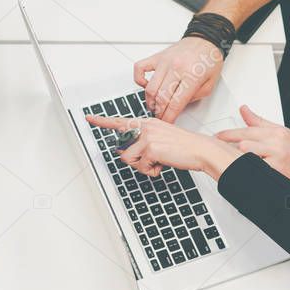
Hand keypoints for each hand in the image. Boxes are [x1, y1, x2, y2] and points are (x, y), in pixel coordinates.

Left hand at [87, 114, 241, 179]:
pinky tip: (163, 165)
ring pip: (128, 159)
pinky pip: (141, 167)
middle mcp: (145, 127)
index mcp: (147, 122)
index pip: (120, 121)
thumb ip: (143, 142)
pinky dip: (152, 171)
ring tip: (158, 162)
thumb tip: (126, 153)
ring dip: (142, 166)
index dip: (102, 121)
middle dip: (133, 160)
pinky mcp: (150, 148)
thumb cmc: (184, 147)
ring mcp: (147, 136)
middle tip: (150, 161)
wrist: (200, 149)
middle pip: (122, 148)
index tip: (89, 118)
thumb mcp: (161, 139)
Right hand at [133, 37, 222, 121]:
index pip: (175, 104)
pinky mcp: (157, 57)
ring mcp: (164, 62)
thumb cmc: (209, 59)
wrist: (206, 39)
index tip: (167, 123)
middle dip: (159, 113)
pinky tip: (146, 86)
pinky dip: (139, 79)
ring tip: (154, 106)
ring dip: (150, 101)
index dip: (169, 117)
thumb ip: (195, 98)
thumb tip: (178, 107)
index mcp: (191, 76)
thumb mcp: (210, 84)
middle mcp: (176, 68)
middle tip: (160, 117)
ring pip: (150, 88)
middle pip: (161, 98)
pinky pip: (139, 68)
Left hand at [216, 105, 289, 189]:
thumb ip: (259, 121)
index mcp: (275, 133)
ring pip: (250, 160)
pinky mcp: (279, 176)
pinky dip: (249, 174)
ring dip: (237, 162)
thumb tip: (244, 109)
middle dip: (229, 149)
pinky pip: (259, 174)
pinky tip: (241, 174)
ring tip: (226, 163)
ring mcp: (278, 162)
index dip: (228, 135)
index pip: (246, 131)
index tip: (217, 137)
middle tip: (217, 151)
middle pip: (245, 145)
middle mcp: (276, 146)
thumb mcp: (280, 131)